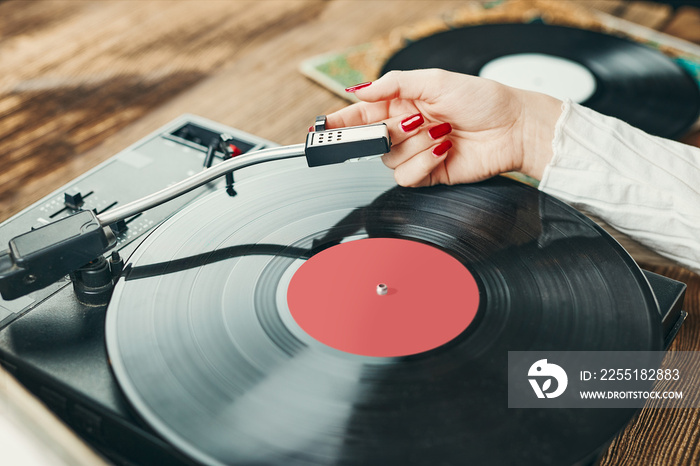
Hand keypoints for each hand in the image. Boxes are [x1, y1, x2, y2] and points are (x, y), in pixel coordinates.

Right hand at [326, 69, 562, 186]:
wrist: (512, 129)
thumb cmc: (482, 99)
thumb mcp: (435, 80)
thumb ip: (394, 84)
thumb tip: (359, 90)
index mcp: (403, 103)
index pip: (362, 114)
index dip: (340, 121)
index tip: (322, 127)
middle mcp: (405, 129)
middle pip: (371, 139)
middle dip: (388, 131)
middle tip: (408, 123)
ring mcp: (416, 153)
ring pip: (388, 160)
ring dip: (415, 146)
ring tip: (442, 131)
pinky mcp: (428, 174)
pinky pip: (406, 177)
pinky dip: (424, 163)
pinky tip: (445, 149)